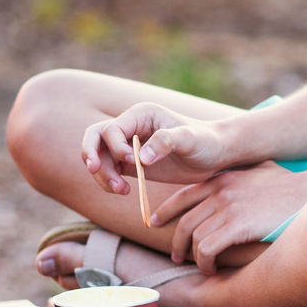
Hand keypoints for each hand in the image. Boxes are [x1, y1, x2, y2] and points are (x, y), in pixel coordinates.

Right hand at [81, 102, 229, 194]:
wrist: (216, 155)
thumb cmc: (206, 141)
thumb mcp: (190, 139)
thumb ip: (166, 142)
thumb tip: (140, 158)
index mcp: (142, 114)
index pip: (112, 129)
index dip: (115, 147)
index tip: (132, 162)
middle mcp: (131, 127)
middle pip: (95, 136)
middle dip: (90, 154)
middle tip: (94, 171)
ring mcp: (129, 145)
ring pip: (99, 157)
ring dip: (102, 174)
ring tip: (121, 190)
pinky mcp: (132, 164)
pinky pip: (109, 170)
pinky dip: (109, 182)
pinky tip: (124, 191)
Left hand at [151, 162, 306, 272]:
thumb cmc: (289, 185)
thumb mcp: (260, 171)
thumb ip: (243, 175)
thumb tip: (239, 178)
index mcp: (223, 178)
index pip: (184, 195)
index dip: (166, 211)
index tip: (154, 223)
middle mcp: (221, 191)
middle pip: (184, 221)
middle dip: (176, 243)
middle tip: (177, 257)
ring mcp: (228, 208)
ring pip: (195, 238)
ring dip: (194, 258)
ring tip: (201, 268)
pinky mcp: (238, 226)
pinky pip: (208, 249)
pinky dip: (206, 263)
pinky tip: (213, 270)